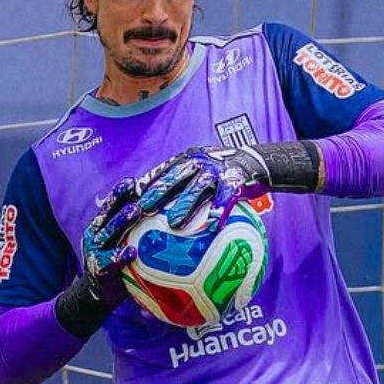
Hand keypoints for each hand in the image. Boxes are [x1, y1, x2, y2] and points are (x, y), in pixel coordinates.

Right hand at [80, 178, 142, 304]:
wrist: (98, 294)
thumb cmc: (119, 265)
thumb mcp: (124, 242)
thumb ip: (137, 229)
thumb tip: (163, 210)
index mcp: (102, 225)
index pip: (111, 204)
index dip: (121, 191)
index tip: (135, 181)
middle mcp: (95, 234)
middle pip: (108, 213)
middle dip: (122, 200)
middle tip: (139, 190)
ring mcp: (94, 251)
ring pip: (108, 232)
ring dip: (122, 220)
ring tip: (136, 210)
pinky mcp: (97, 268)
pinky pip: (108, 260)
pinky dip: (120, 255)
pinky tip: (132, 252)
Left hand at [139, 146, 270, 229]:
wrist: (253, 162)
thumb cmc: (220, 174)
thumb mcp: (199, 172)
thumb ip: (181, 184)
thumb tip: (155, 207)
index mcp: (187, 159)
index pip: (162, 171)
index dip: (146, 183)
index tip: (131, 198)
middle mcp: (200, 162)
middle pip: (175, 176)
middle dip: (158, 192)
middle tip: (143, 208)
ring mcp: (216, 170)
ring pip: (197, 187)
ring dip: (184, 204)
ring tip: (173, 223)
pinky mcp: (234, 179)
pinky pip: (225, 196)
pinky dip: (218, 209)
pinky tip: (212, 224)